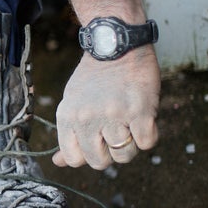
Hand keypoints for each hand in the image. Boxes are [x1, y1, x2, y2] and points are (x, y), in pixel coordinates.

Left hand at [53, 45, 159, 168]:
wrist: (116, 45)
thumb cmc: (94, 78)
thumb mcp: (72, 103)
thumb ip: (68, 134)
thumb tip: (59, 162)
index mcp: (67, 117)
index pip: (74, 159)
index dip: (87, 155)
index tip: (96, 143)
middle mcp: (87, 118)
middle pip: (99, 162)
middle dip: (109, 154)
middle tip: (114, 134)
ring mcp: (114, 116)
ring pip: (124, 156)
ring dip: (130, 145)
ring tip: (128, 125)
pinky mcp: (140, 111)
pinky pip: (147, 143)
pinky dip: (148, 136)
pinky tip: (142, 120)